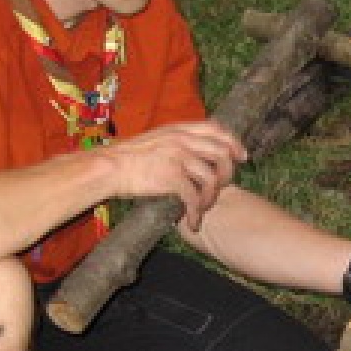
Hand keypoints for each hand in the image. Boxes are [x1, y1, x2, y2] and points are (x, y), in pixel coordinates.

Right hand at [103, 121, 246, 230]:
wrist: (109, 166)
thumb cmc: (128, 157)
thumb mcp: (156, 139)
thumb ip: (177, 141)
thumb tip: (193, 151)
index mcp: (179, 129)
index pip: (217, 129)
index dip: (233, 142)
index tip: (241, 156)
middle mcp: (182, 140)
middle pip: (222, 153)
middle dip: (228, 173)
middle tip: (223, 187)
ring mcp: (178, 157)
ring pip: (212, 177)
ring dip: (211, 196)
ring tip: (203, 207)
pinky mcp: (171, 176)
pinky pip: (194, 197)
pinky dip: (197, 212)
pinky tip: (193, 222)